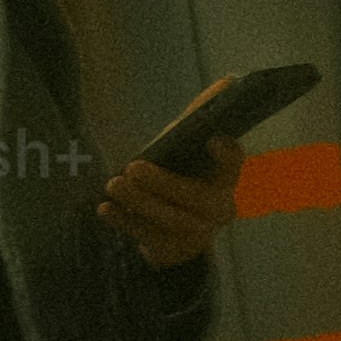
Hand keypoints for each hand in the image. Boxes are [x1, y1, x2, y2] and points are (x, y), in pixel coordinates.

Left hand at [99, 133, 240, 264]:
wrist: (168, 223)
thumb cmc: (172, 176)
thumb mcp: (179, 150)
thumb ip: (187, 127)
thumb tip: (215, 89)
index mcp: (224, 178)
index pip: (234, 162)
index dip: (227, 154)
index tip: (213, 141)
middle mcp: (220, 209)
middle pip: (201, 200)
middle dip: (164, 184)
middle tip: (133, 169)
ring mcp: (200, 235)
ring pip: (174, 222)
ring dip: (140, 202)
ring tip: (114, 184)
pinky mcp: (175, 251)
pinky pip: (150, 239)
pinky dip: (126, 222)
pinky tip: (107, 209)